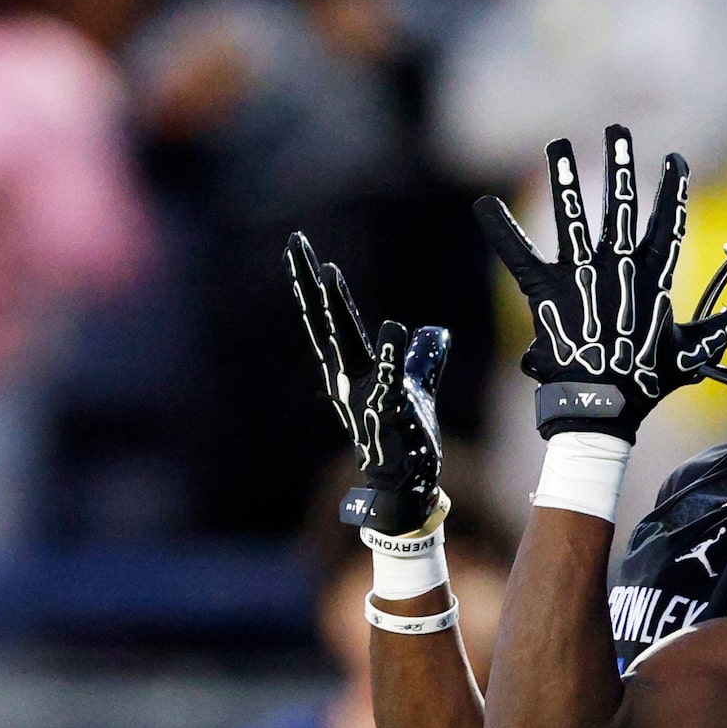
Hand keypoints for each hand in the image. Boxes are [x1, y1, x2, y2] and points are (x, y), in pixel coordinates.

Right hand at [285, 231, 447, 532]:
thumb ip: (420, 357)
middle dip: (310, 281)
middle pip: (325, 321)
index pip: (329, 317)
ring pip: (345, 345)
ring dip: (336, 308)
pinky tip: (395, 329)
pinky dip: (393, 355)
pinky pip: (390, 379)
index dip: (314, 282)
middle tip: (296, 243)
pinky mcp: (389, 411)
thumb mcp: (415, 386)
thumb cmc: (404, 435)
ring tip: (328, 271)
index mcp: (351, 368)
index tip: (299, 247)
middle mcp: (349, 377)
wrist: (405, 484)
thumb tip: (430, 330)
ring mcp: (365, 394)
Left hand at [474, 124, 726, 439]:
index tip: (675, 159)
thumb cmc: (645, 384)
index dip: (672, 189)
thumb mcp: (687, 356)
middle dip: (620, 164)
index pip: (667, 223)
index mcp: (653, 279)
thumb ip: (710, 334)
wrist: (604, 404)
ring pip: (573, 217)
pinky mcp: (546, 290)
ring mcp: (581, 275)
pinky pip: (519, 254)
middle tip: (617, 130)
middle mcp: (618, 267)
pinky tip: (483, 204)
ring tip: (560, 147)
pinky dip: (500, 230)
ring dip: (566, 179)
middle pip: (621, 206)